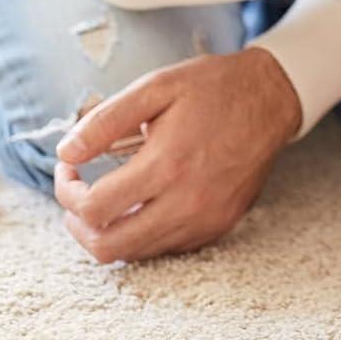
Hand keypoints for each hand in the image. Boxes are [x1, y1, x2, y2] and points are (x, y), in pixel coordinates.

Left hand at [53, 47, 300, 263]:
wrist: (274, 98)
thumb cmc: (214, 88)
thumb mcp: (157, 87)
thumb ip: (106, 121)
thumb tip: (66, 154)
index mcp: (168, 164)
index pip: (94, 208)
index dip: (67, 192)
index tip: (70, 170)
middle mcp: (188, 201)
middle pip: (108, 246)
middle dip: (79, 225)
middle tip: (80, 196)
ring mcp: (207, 218)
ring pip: (136, 252)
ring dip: (110, 231)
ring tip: (108, 199)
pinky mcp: (221, 224)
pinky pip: (168, 247)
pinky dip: (144, 234)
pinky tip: (144, 204)